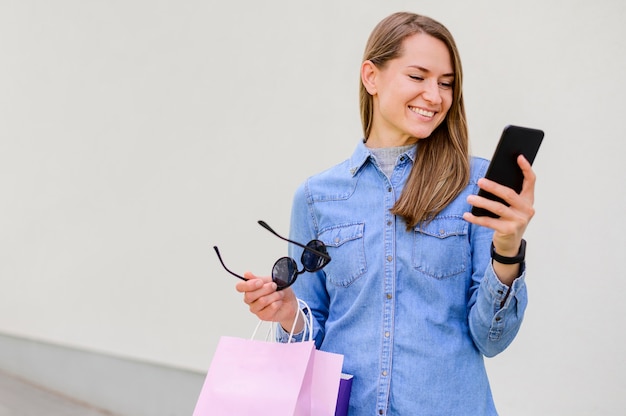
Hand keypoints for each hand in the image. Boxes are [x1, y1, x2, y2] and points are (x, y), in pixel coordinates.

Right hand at [235, 272, 301, 330]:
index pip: (240, 287)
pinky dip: (278, 303)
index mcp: (249, 289)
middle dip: (266, 289)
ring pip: (262, 301)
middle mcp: (250, 299)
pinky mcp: (263, 316)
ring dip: (274, 296)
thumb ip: (258, 278)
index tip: (260, 282)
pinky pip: (270, 308)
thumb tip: (247, 274)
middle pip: (250, 295)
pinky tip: (279, 302)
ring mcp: (256, 308)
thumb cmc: (279, 290)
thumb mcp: (270, 279)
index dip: (248, 285)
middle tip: (274, 286)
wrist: (289, 302)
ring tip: (279, 294)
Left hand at [464, 155, 535, 283]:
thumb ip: (506, 196)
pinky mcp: (509, 231)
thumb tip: (487, 181)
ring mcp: (519, 221)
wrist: (510, 244)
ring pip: (498, 208)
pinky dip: (476, 218)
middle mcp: (527, 209)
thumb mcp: (511, 207)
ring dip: (481, 202)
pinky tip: (466, 214)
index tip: (518, 156)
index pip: (531, 181)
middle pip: (509, 194)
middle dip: (494, 187)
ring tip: (469, 198)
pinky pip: (489, 222)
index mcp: (528, 200)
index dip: (526, 168)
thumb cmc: (509, 220)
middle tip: (480, 180)